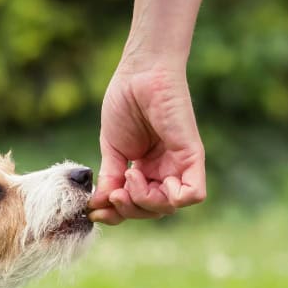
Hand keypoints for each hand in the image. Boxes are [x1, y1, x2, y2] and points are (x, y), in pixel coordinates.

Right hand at [89, 63, 206, 224]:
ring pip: (169, 207)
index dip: (116, 214)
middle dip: (128, 210)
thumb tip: (98, 207)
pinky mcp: (192, 156)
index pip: (136, 206)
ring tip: (129, 175)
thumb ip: (110, 179)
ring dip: (143, 201)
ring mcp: (179, 165)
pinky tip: (147, 178)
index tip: (94, 209)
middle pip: (152, 211)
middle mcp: (164, 171)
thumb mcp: (111, 149)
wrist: (139, 74)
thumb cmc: (125, 103)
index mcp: (146, 170)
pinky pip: (193, 194)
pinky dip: (171, 198)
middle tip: (114, 193)